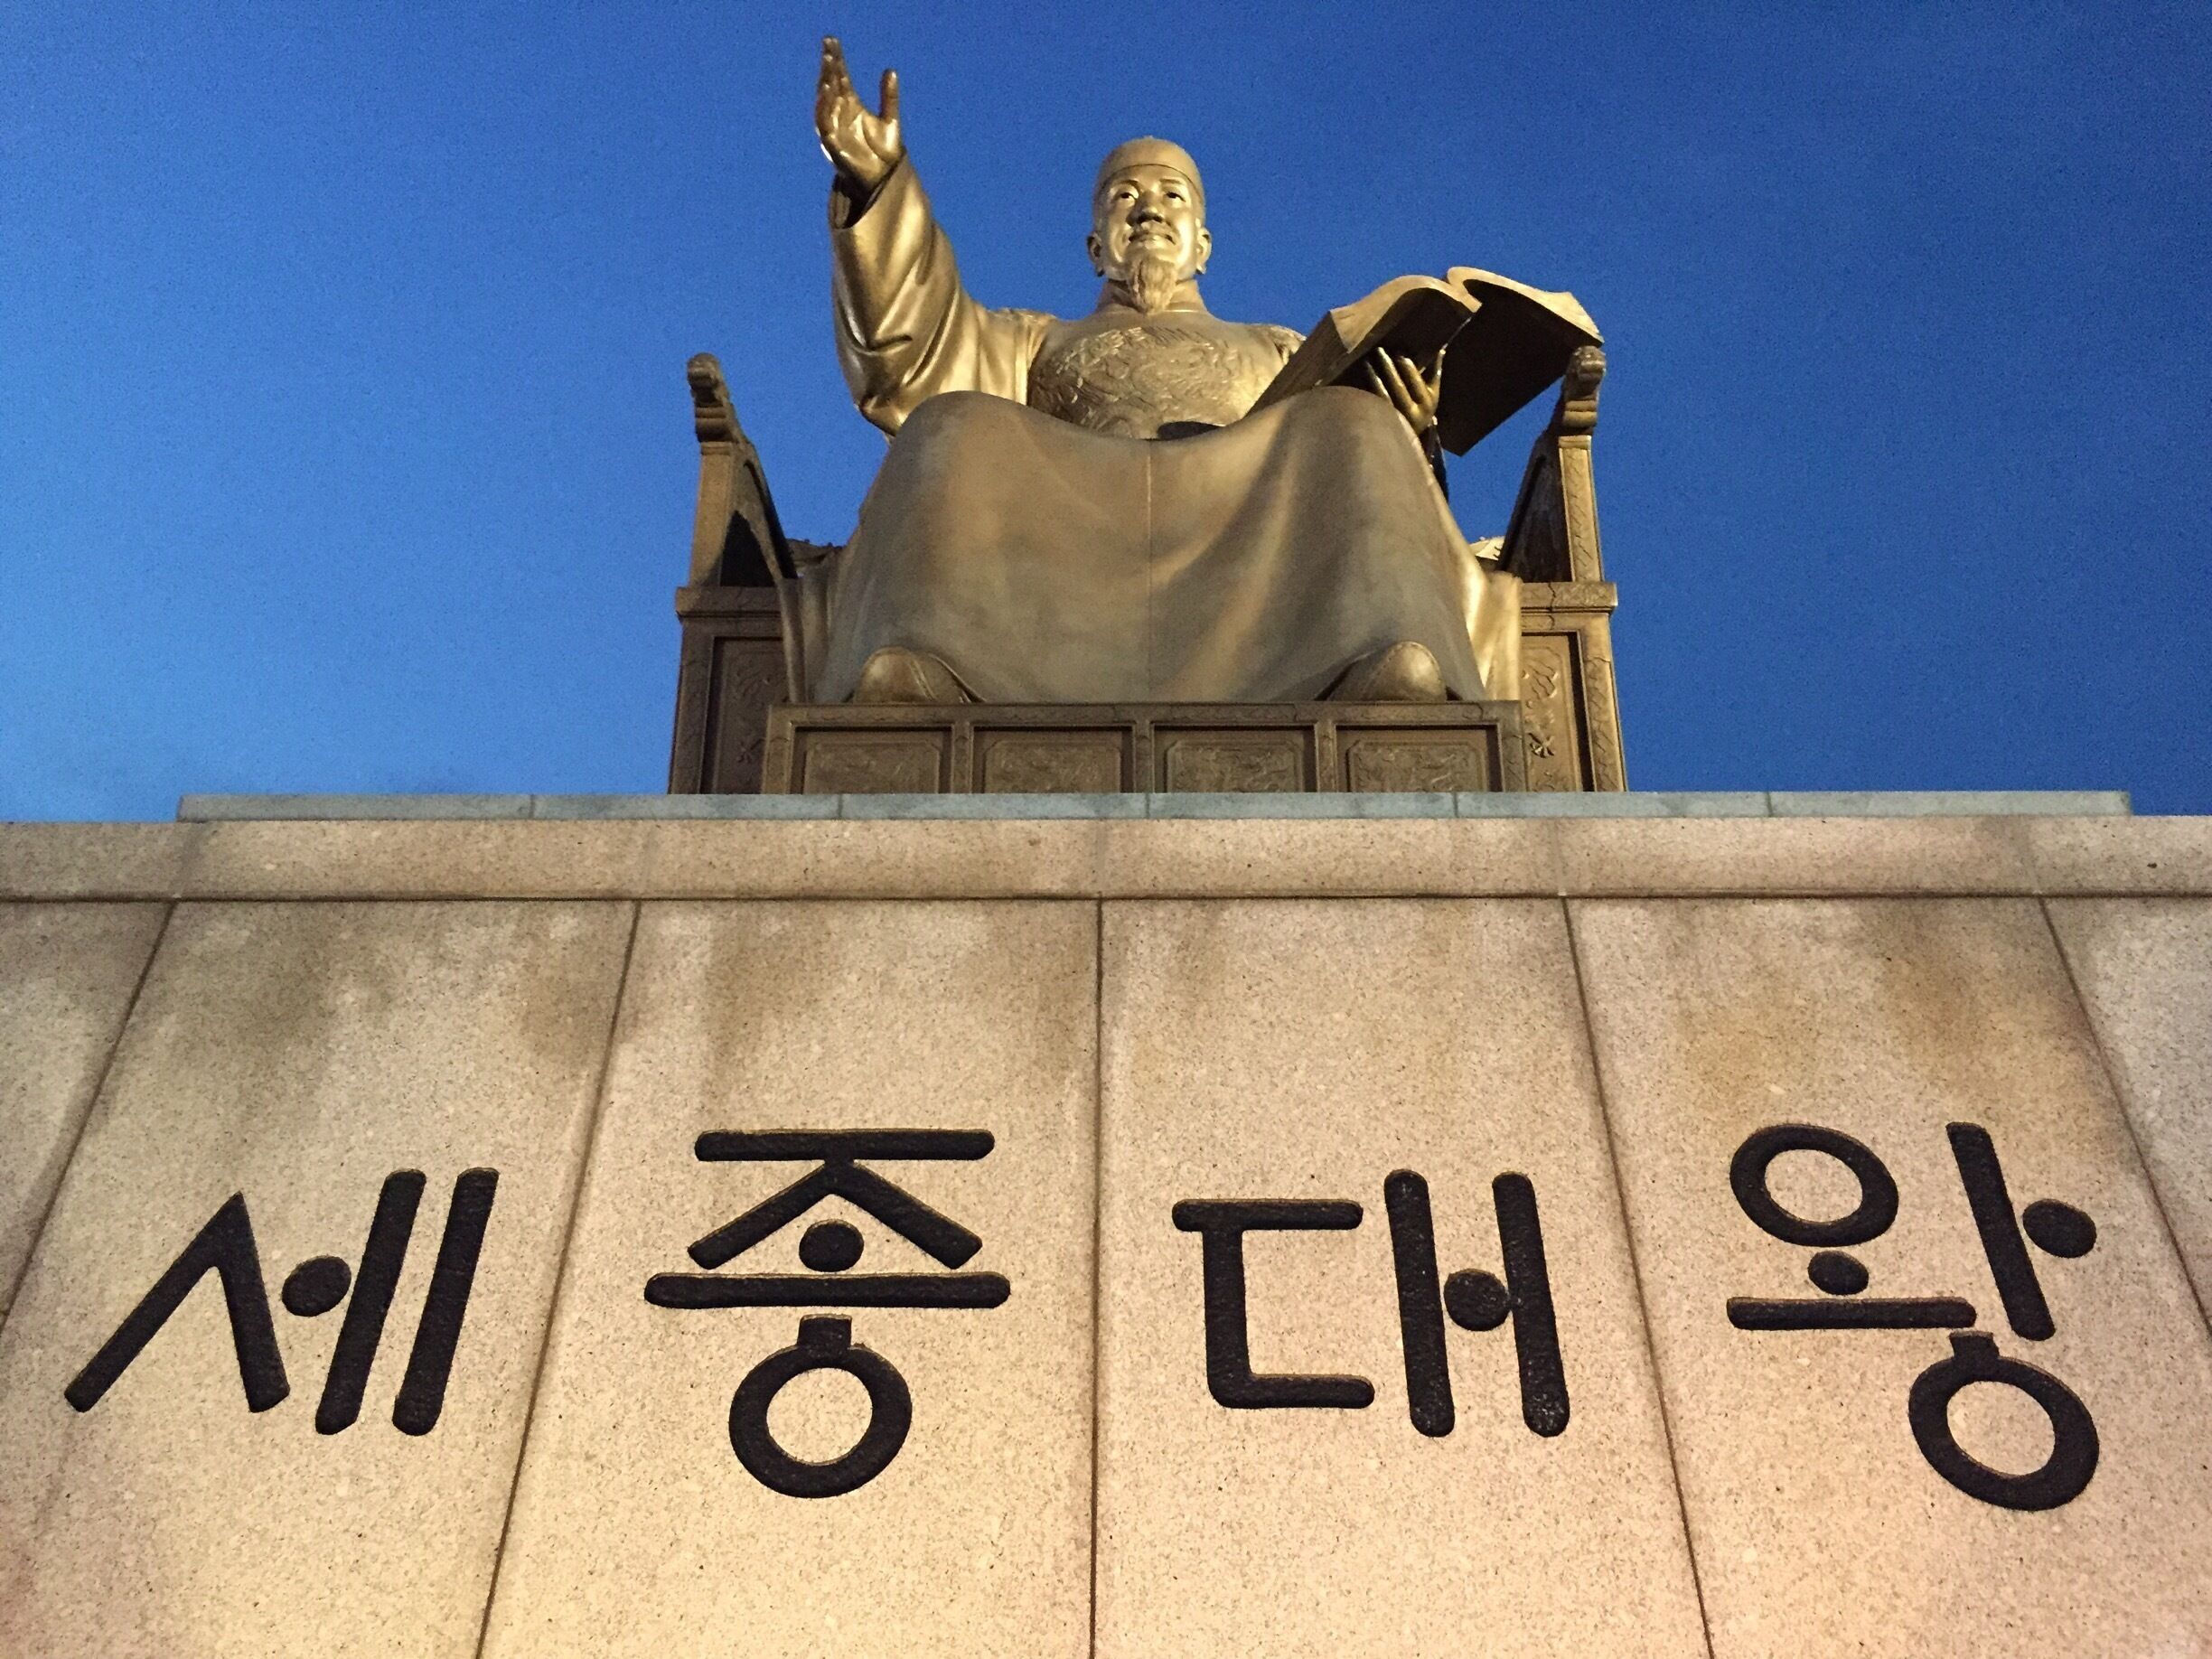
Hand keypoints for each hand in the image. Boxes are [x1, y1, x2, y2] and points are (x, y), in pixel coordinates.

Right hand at [815, 37, 902, 195]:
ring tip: (828, 66)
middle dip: (829, 67)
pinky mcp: (833, 146)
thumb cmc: (884, 153)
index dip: (836, 60)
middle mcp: (840, 115)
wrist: (885, 181)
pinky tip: (826, 92)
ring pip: (825, 102)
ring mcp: (835, 129)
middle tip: (828, 46)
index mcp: (851, 107)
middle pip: (831, 85)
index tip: (832, 41)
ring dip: (825, 84)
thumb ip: (889, 97)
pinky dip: (823, 108)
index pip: (841, 78)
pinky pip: (824, 124)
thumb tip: (890, 70)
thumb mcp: (890, 120)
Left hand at [1364, 347, 1444, 436]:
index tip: (1400, 355)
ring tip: (1367, 361)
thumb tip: (1441, 349)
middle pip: (1399, 387)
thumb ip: (1435, 372)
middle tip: (1379, 350)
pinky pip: (1373, 404)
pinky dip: (1367, 390)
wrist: (1410, 440)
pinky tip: (1362, 379)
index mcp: (1427, 404)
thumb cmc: (1421, 409)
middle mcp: (1413, 413)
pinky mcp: (1381, 423)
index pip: (1416, 383)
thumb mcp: (1432, 394)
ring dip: (1374, 376)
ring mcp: (1396, 420)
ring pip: (1383, 394)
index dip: (1408, 369)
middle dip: (1389, 368)